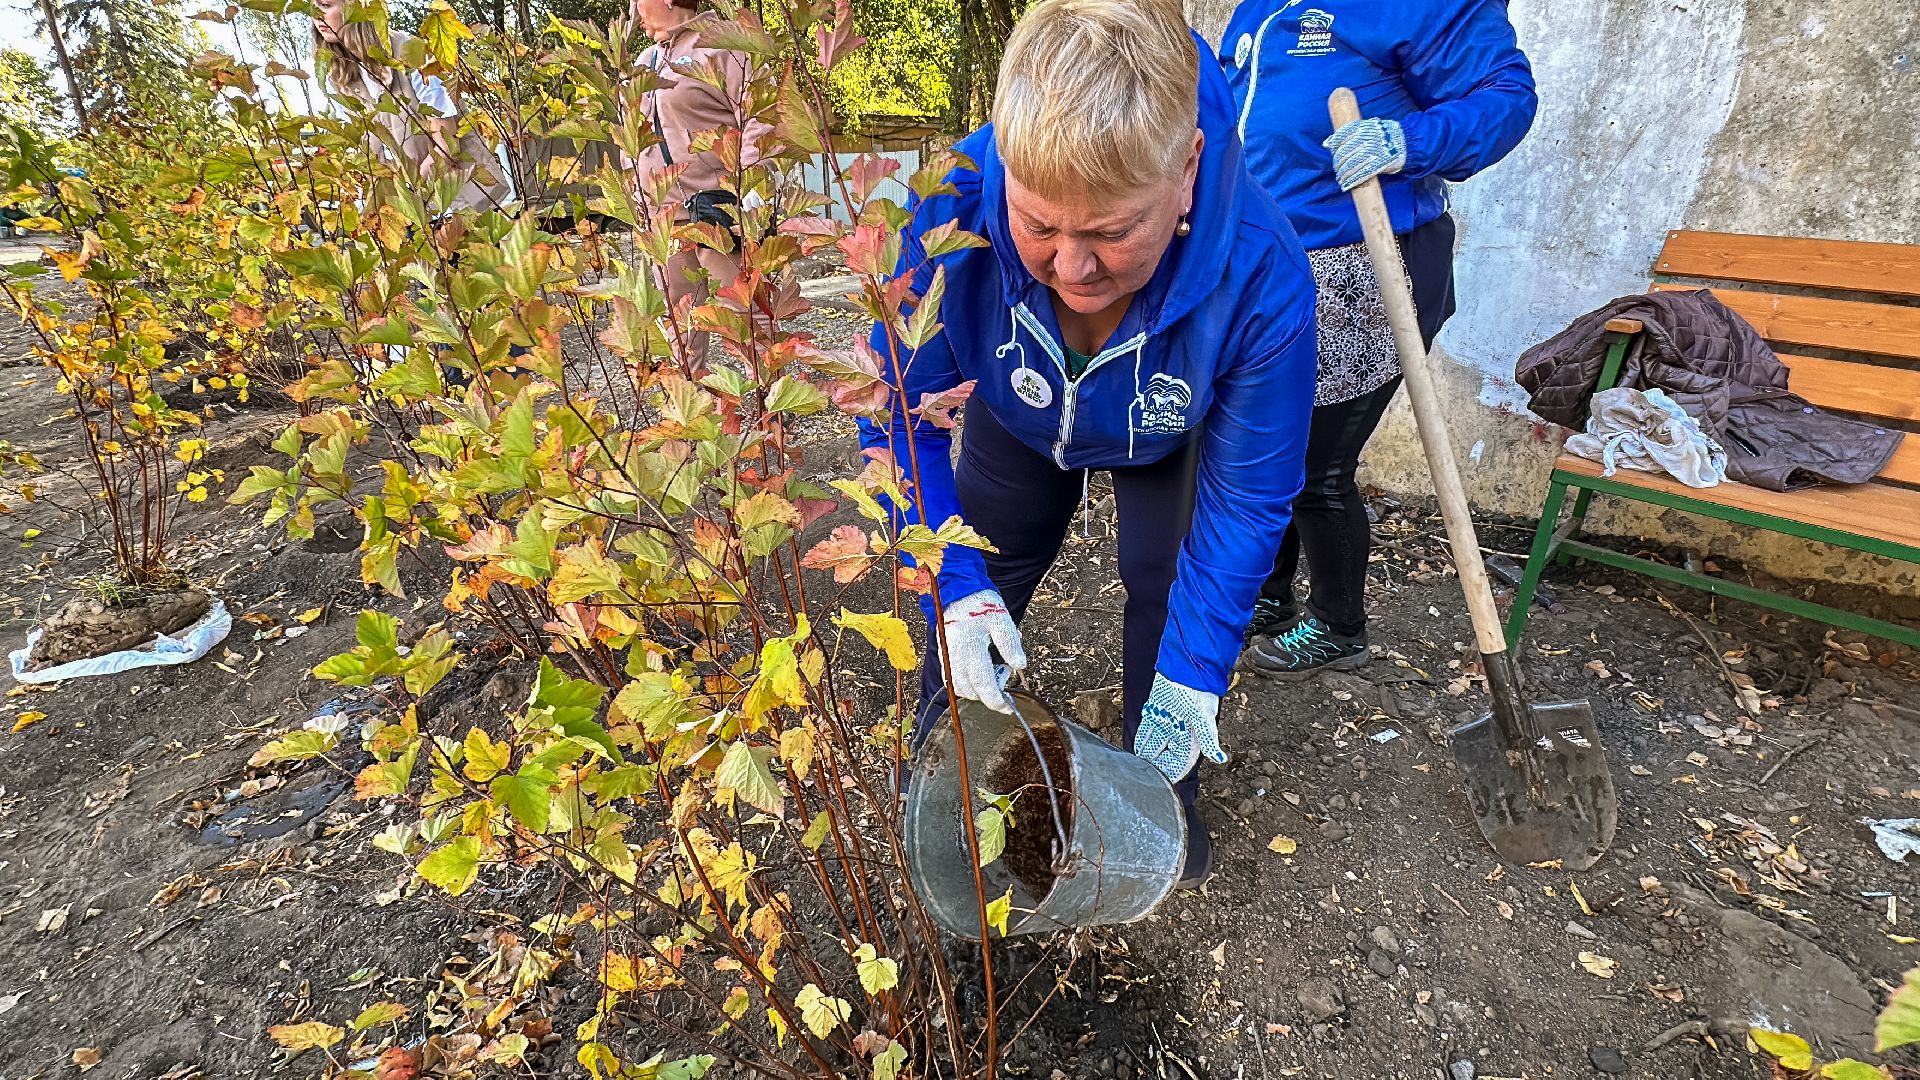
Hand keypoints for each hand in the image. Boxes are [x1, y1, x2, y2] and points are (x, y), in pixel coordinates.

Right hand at [937, 590, 1025, 712]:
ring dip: (976, 690)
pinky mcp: (943, 655)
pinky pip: (952, 678)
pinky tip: (978, 673)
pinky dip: (966, 683)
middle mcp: (955, 657)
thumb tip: (1020, 666)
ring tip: (992, 674)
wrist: (956, 591)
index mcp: (971, 648)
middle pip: (970, 691)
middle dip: (988, 696)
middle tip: (1004, 682)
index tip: (1008, 708)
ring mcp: (947, 658)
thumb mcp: (1001, 620)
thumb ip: (1011, 645)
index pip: (983, 684)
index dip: (996, 700)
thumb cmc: (979, 603)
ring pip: (959, 687)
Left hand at [1133, 673, 1225, 783]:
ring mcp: (1166, 722)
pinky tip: (1134, 750)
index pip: (1180, 762)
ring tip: (1135, 768)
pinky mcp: (1155, 712)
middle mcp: (1178, 733)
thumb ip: (1208, 739)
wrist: (1187, 668)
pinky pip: (1146, 731)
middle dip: (1155, 767)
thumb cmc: (1199, 692)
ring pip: (1154, 745)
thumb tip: (1220, 759)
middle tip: (1142, 778)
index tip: (1160, 785)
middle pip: (1165, 757)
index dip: (1170, 774)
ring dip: (1146, 755)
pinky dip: (1141, 740)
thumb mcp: (1204, 717)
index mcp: (1192, 738)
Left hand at [1323, 117, 1406, 190]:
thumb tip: (1326, 143)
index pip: (1342, 135)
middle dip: (1338, 163)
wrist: (1408, 143)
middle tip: (1337, 169)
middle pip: (1345, 152)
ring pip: (1351, 164)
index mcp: (1365, 127)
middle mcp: (1368, 138)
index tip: (1333, 151)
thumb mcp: (1370, 127)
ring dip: (1343, 174)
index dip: (1335, 145)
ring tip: (1340, 178)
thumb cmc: (1386, 136)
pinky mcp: (1379, 163)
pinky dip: (1351, 181)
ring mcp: (1374, 151)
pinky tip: (1346, 185)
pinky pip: (1361, 173)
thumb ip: (1350, 133)